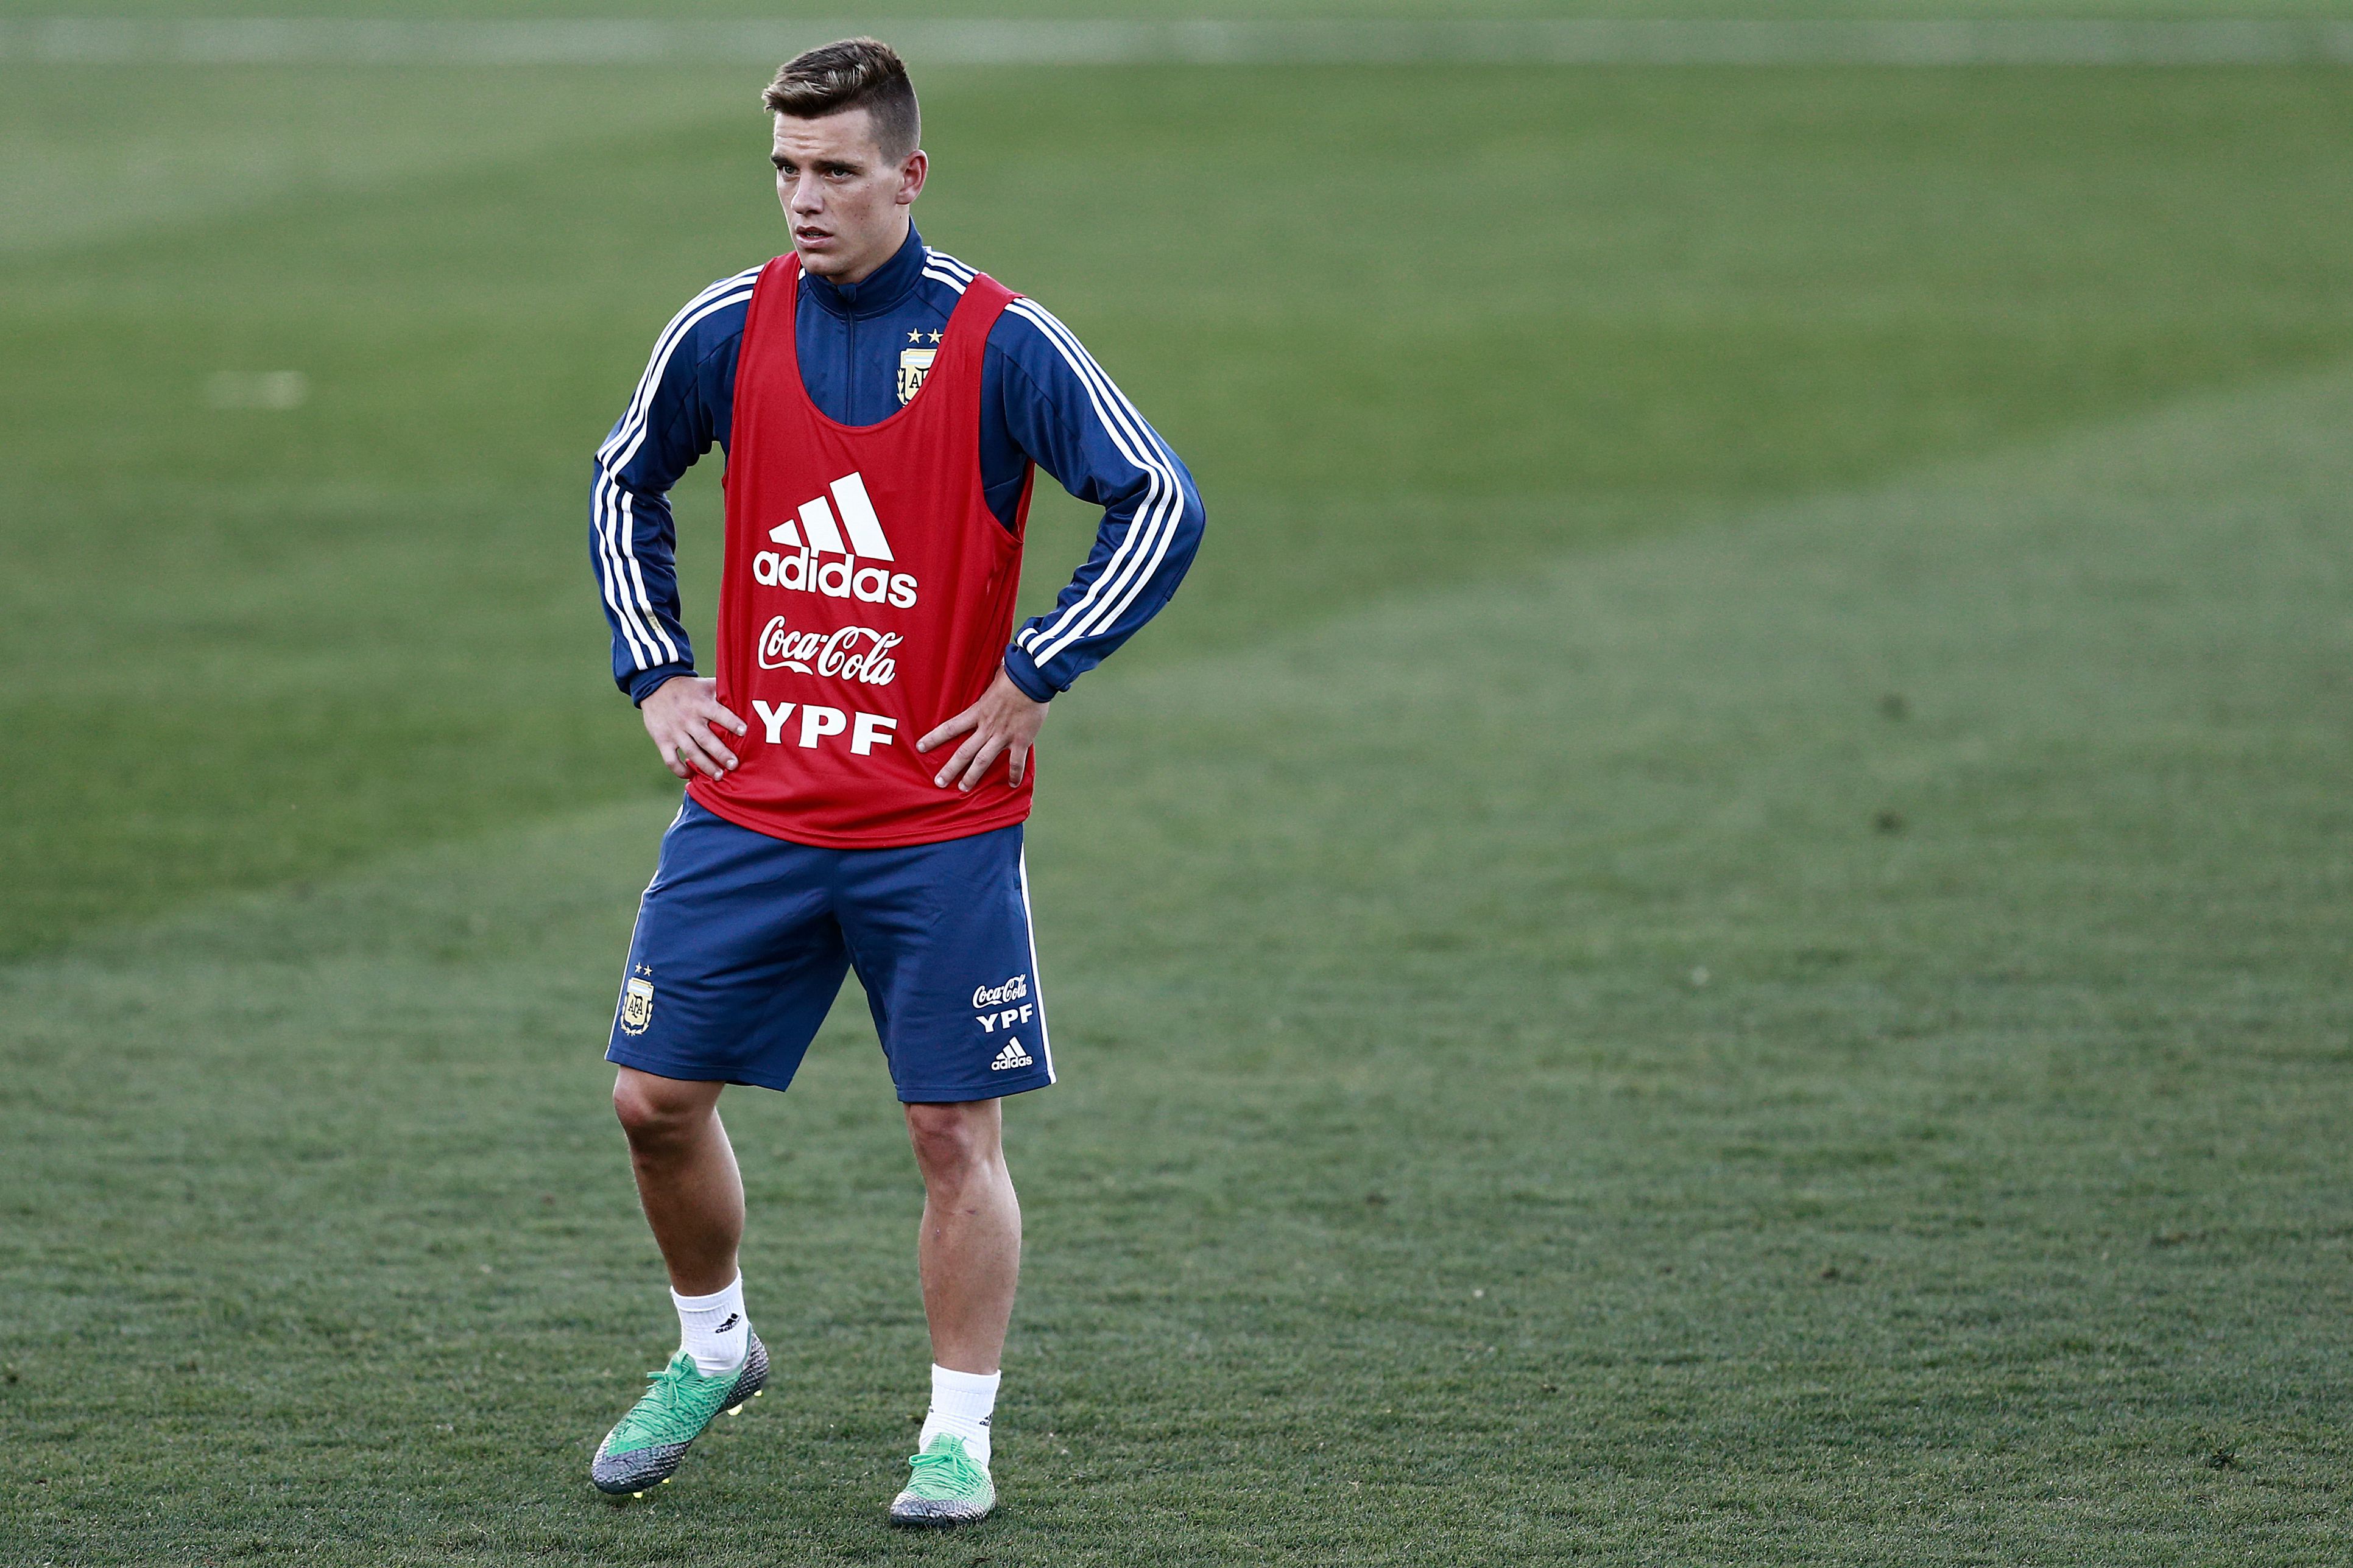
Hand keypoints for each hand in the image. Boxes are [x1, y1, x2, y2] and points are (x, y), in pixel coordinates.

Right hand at [640, 675, 746, 780]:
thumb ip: (723, 690)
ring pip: (691, 752)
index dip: (731, 722)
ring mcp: (674, 731)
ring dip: (705, 766)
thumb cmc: (688, 688)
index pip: (719, 713)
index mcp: (701, 704)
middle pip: (706, 739)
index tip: (744, 732)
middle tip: (734, 765)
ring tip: (718, 776)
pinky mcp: (662, 740)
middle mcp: (688, 718)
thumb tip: (748, 693)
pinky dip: (680, 770)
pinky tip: (691, 775)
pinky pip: (671, 760)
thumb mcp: (705, 685)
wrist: (655, 686)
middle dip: (721, 753)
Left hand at [916, 667, 1048, 789]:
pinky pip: (1016, 762)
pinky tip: (1011, 784)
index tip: (921, 747)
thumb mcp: (992, 679)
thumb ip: (986, 685)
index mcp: (977, 712)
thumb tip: (986, 672)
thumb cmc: (1013, 675)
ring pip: (983, 761)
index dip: (934, 738)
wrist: (1032, 679)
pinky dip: (1013, 774)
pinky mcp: (1021, 740)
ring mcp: (1003, 735)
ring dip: (972, 776)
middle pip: (964, 752)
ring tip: (964, 788)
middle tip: (939, 782)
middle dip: (950, 768)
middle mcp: (987, 727)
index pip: (950, 728)